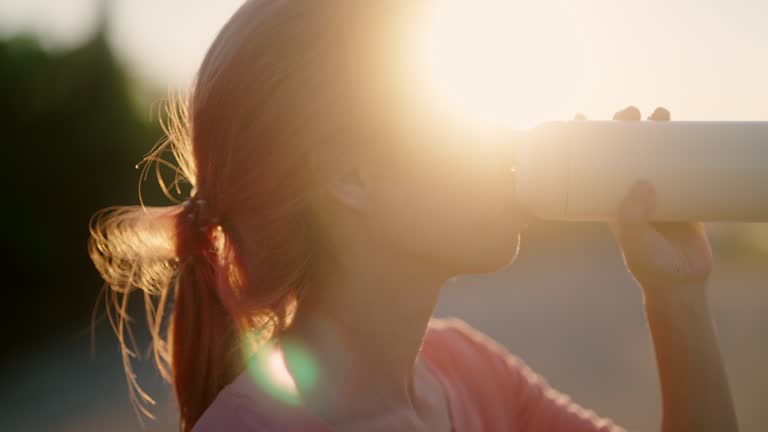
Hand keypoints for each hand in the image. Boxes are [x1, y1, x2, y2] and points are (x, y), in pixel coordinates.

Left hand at [604, 107, 712, 301]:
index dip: (585, 141)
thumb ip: (632, 214)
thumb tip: (642, 182)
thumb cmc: (648, 264)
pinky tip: (687, 130)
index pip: (592, 164)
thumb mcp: (632, 238)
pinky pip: (682, 166)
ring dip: (655, 130)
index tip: (578, 117)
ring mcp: (657, 191)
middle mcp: (630, 191)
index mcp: (609, 199)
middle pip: (623, 151)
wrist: (681, 282)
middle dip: (624, 127)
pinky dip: (685, 148)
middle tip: (627, 113)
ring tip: (659, 113)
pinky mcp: (683, 194)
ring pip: (654, 153)